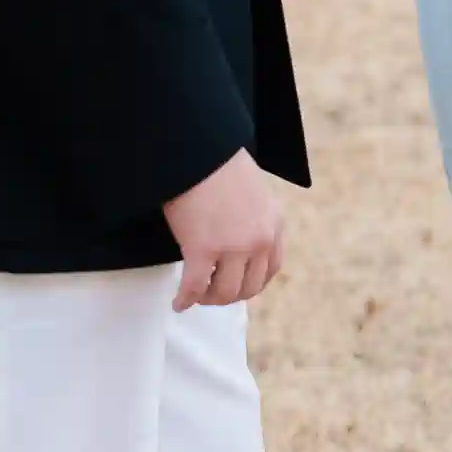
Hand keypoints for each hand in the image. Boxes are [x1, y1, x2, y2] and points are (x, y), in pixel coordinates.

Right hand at [164, 147, 288, 308]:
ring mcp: (234, 247)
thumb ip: (253, 217)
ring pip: (225, 292)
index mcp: (274, 223)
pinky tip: (178, 302)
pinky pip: (195, 286)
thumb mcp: (252, 191)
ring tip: (195, 294)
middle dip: (228, 294)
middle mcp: (259, 239)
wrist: (199, 149)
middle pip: (249, 287)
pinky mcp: (204, 249)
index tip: (236, 284)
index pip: (271, 268)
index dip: (251, 282)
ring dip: (208, 298)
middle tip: (210, 292)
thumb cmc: (217, 163)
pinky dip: (185, 299)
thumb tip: (239, 239)